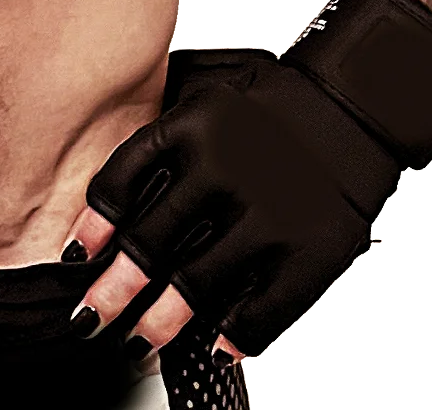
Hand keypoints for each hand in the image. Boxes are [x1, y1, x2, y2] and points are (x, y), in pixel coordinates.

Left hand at [56, 48, 399, 363]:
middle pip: (148, 245)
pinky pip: (262, 308)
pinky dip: (235, 335)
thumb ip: (159, 118)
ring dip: (159, 322)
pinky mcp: (310, 249)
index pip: (122, 183)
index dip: (93, 226)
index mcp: (191, 125)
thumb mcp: (207, 85)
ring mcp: (267, 213)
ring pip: (194, 285)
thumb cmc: (274, 96)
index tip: (75, 257)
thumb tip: (102, 155)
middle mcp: (222, 169)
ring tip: (138, 343)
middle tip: (89, 318)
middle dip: (112, 291)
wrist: (356, 101)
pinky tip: (216, 346)